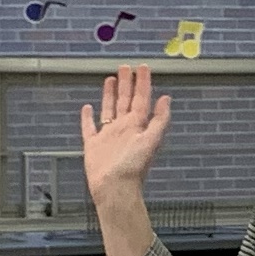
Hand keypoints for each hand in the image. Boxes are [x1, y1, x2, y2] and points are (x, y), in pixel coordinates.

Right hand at [80, 66, 170, 205]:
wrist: (114, 188)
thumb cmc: (133, 168)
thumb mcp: (151, 140)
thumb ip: (159, 120)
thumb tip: (167, 99)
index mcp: (137, 126)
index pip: (141, 99)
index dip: (143, 83)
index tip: (143, 68)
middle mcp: (124, 128)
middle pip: (125, 100)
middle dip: (127, 84)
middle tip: (126, 67)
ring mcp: (108, 136)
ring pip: (109, 109)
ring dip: (110, 95)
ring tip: (111, 79)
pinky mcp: (93, 145)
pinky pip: (89, 128)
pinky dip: (87, 118)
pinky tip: (87, 108)